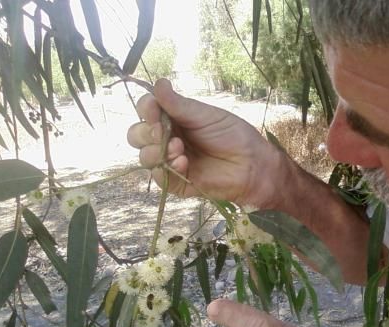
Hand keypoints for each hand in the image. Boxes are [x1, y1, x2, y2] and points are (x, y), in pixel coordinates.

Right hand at [126, 79, 289, 207]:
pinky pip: (159, 177)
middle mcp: (167, 138)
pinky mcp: (177, 181)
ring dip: (156, 151)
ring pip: (144, 157)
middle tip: (161, 131)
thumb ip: (179, 104)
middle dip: (145, 132)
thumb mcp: (205, 115)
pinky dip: (167, 168)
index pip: (146, 111)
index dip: (145, 109)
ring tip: (178, 148)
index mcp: (173, 119)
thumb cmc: (232, 135)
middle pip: (137, 135)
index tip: (153, 107)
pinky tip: (184, 162)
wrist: (251, 163)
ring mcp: (170, 160)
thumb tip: (158, 83)